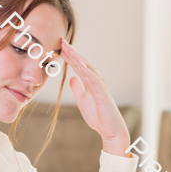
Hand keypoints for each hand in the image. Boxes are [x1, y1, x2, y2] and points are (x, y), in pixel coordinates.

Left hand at [60, 39, 130, 155]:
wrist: (110, 130)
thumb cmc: (98, 116)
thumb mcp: (82, 101)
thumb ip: (78, 89)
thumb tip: (72, 78)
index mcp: (90, 82)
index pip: (79, 66)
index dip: (70, 56)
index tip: (60, 47)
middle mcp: (96, 81)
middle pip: (83, 63)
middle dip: (73, 52)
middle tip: (62, 41)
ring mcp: (100, 86)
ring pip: (89, 68)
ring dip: (79, 58)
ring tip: (70, 49)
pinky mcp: (103, 94)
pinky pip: (95, 80)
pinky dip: (88, 72)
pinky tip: (80, 65)